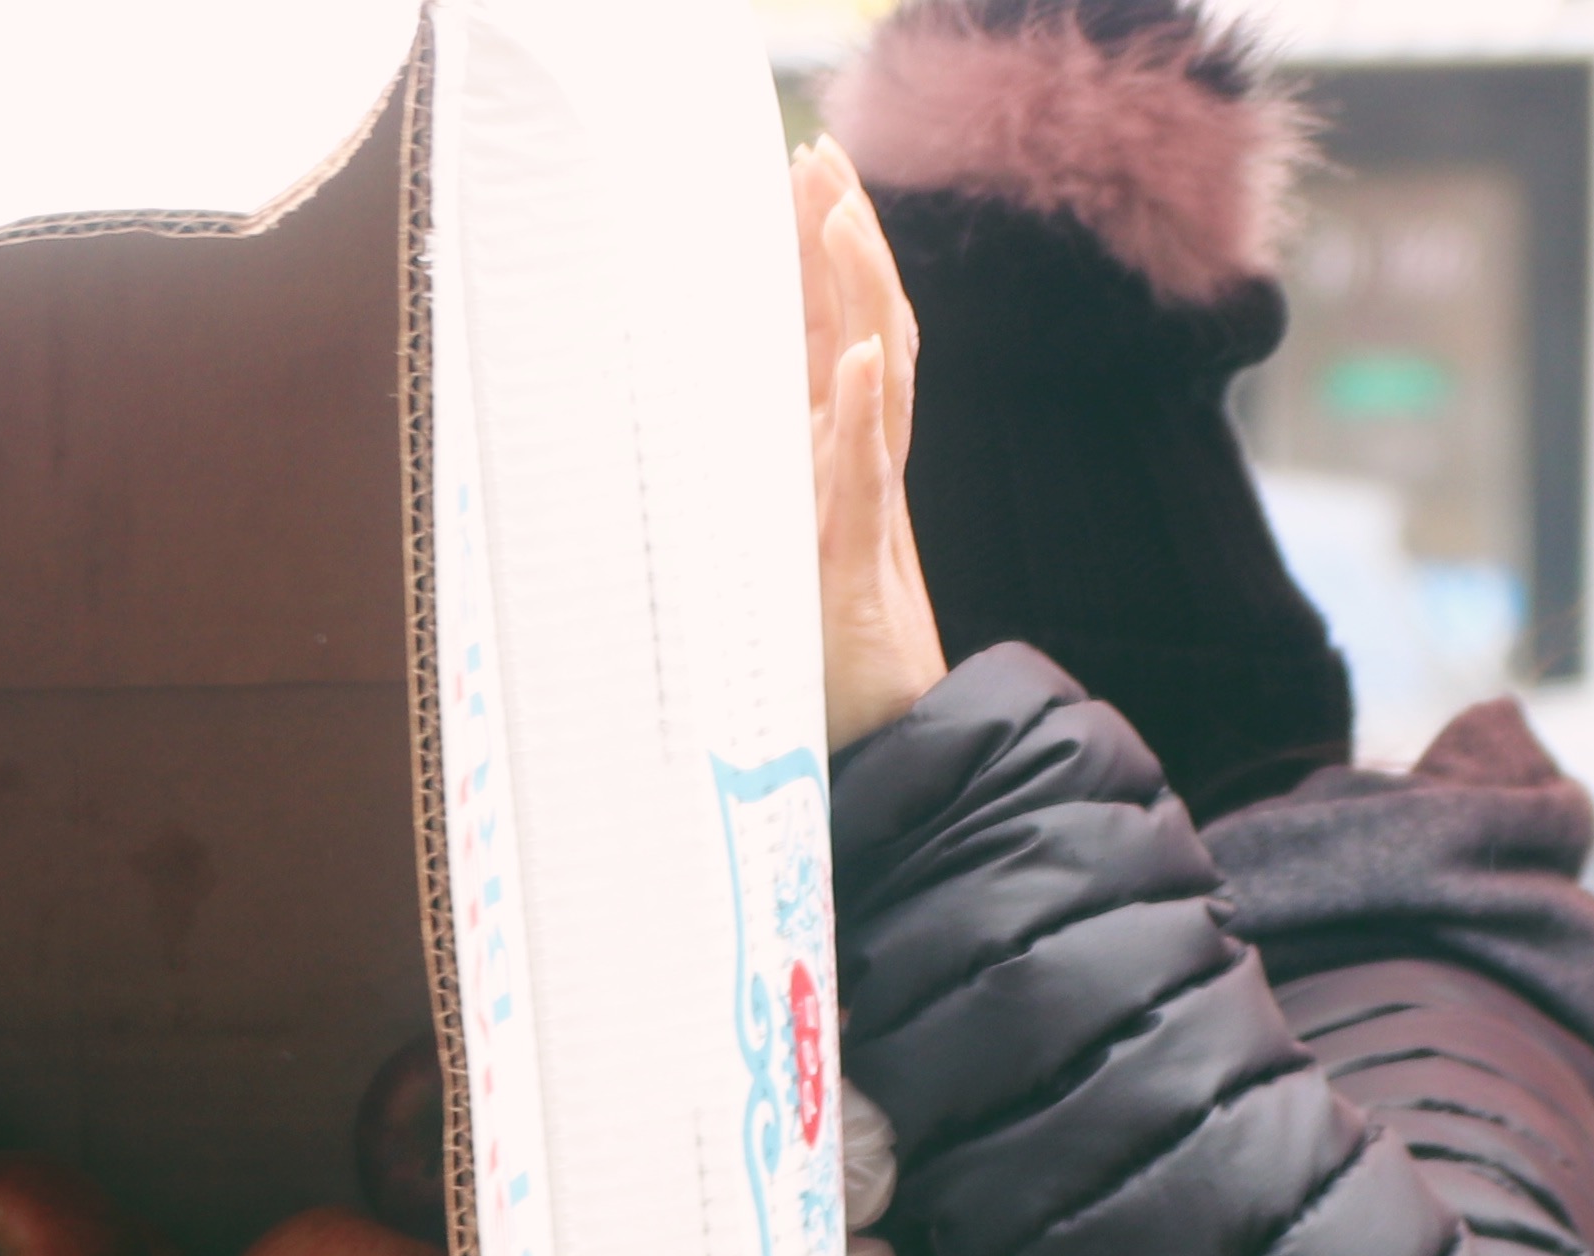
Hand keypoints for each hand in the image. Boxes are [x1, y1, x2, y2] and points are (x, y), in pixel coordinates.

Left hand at [796, 140, 944, 753]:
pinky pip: (866, 483)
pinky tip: (851, 358)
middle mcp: (859, 479)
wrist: (884, 762)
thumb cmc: (821, 678)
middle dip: (843, 243)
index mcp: (836, 470)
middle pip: (862, 333)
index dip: (820, 260)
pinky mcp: (858, 574)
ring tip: (840, 219)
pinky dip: (859, 418)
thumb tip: (710, 452)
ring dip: (857, 298)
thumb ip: (761, 509)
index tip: (806, 178)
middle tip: (824, 155)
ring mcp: (866, 520)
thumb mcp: (773, 571)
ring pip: (873, 385)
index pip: (831, 340)